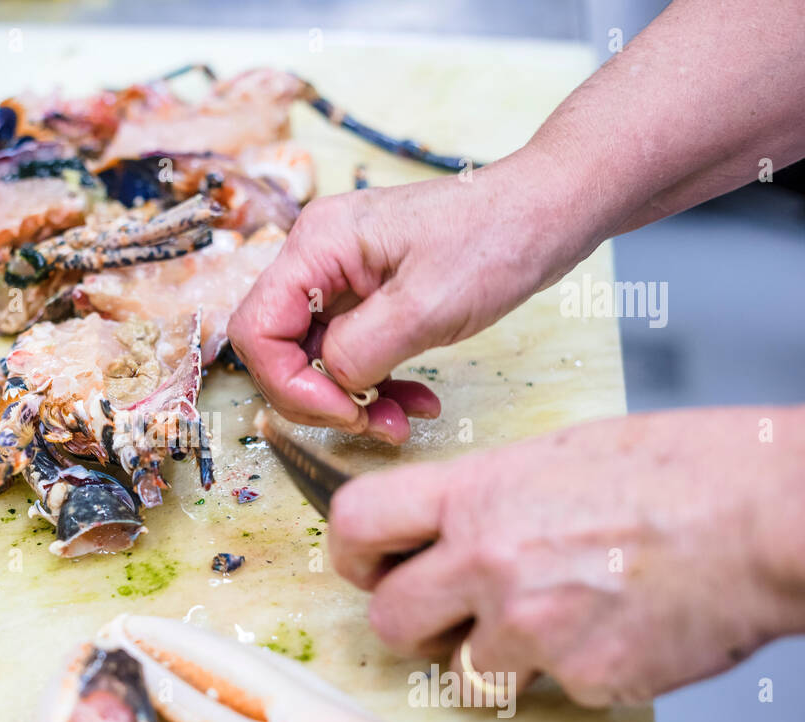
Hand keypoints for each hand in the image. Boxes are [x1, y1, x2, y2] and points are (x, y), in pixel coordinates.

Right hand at [228, 156, 578, 442]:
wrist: (546, 214)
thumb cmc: (496, 238)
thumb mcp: (426, 305)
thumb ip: (361, 351)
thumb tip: (331, 382)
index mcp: (317, 245)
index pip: (257, 329)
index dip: (287, 382)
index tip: (340, 412)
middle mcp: (317, 259)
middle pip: (278, 348)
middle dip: (318, 398)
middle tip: (367, 423)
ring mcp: (341, 279)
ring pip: (314, 359)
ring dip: (350, 400)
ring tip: (397, 422)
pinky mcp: (368, 299)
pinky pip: (350, 355)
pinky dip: (374, 386)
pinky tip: (413, 402)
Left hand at [328, 408, 804, 705]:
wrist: (769, 518)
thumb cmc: (682, 471)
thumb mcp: (557, 455)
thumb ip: (487, 499)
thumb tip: (446, 530)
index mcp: (478, 495)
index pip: (356, 523)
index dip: (349, 552)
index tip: (365, 565)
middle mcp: (489, 563)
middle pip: (390, 620)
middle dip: (412, 622)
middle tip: (449, 610)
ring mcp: (533, 629)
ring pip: (467, 670)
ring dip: (500, 652)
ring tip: (563, 610)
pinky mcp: (583, 679)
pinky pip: (549, 688)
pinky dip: (574, 668)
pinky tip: (617, 626)